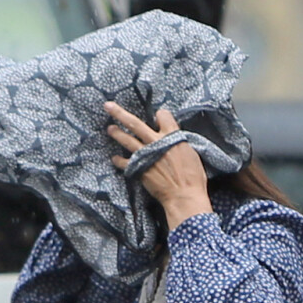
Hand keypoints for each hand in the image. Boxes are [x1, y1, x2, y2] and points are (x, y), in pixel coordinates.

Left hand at [106, 102, 210, 229]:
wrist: (183, 196)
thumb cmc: (193, 177)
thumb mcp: (192, 153)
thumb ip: (179, 143)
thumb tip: (174, 140)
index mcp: (172, 135)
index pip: (162, 115)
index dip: (160, 115)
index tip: (158, 118)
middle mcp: (155, 142)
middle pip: (135, 123)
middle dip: (120, 114)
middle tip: (108, 106)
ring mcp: (145, 155)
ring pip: (126, 140)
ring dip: (117, 133)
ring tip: (110, 128)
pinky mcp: (139, 168)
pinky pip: (125, 162)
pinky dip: (119, 160)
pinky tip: (115, 158)